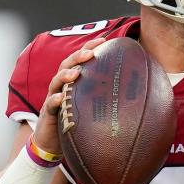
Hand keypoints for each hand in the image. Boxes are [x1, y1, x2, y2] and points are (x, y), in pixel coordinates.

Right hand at [32, 38, 105, 154]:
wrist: (52, 142)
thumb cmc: (75, 121)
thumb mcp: (91, 107)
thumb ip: (104, 98)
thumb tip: (135, 95)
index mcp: (73, 82)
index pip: (80, 60)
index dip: (89, 48)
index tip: (103, 41)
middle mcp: (61, 86)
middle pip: (67, 65)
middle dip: (78, 57)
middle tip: (90, 53)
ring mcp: (53, 97)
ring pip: (56, 81)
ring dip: (65, 75)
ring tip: (76, 73)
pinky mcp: (48, 113)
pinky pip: (50, 104)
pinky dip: (55, 100)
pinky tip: (61, 98)